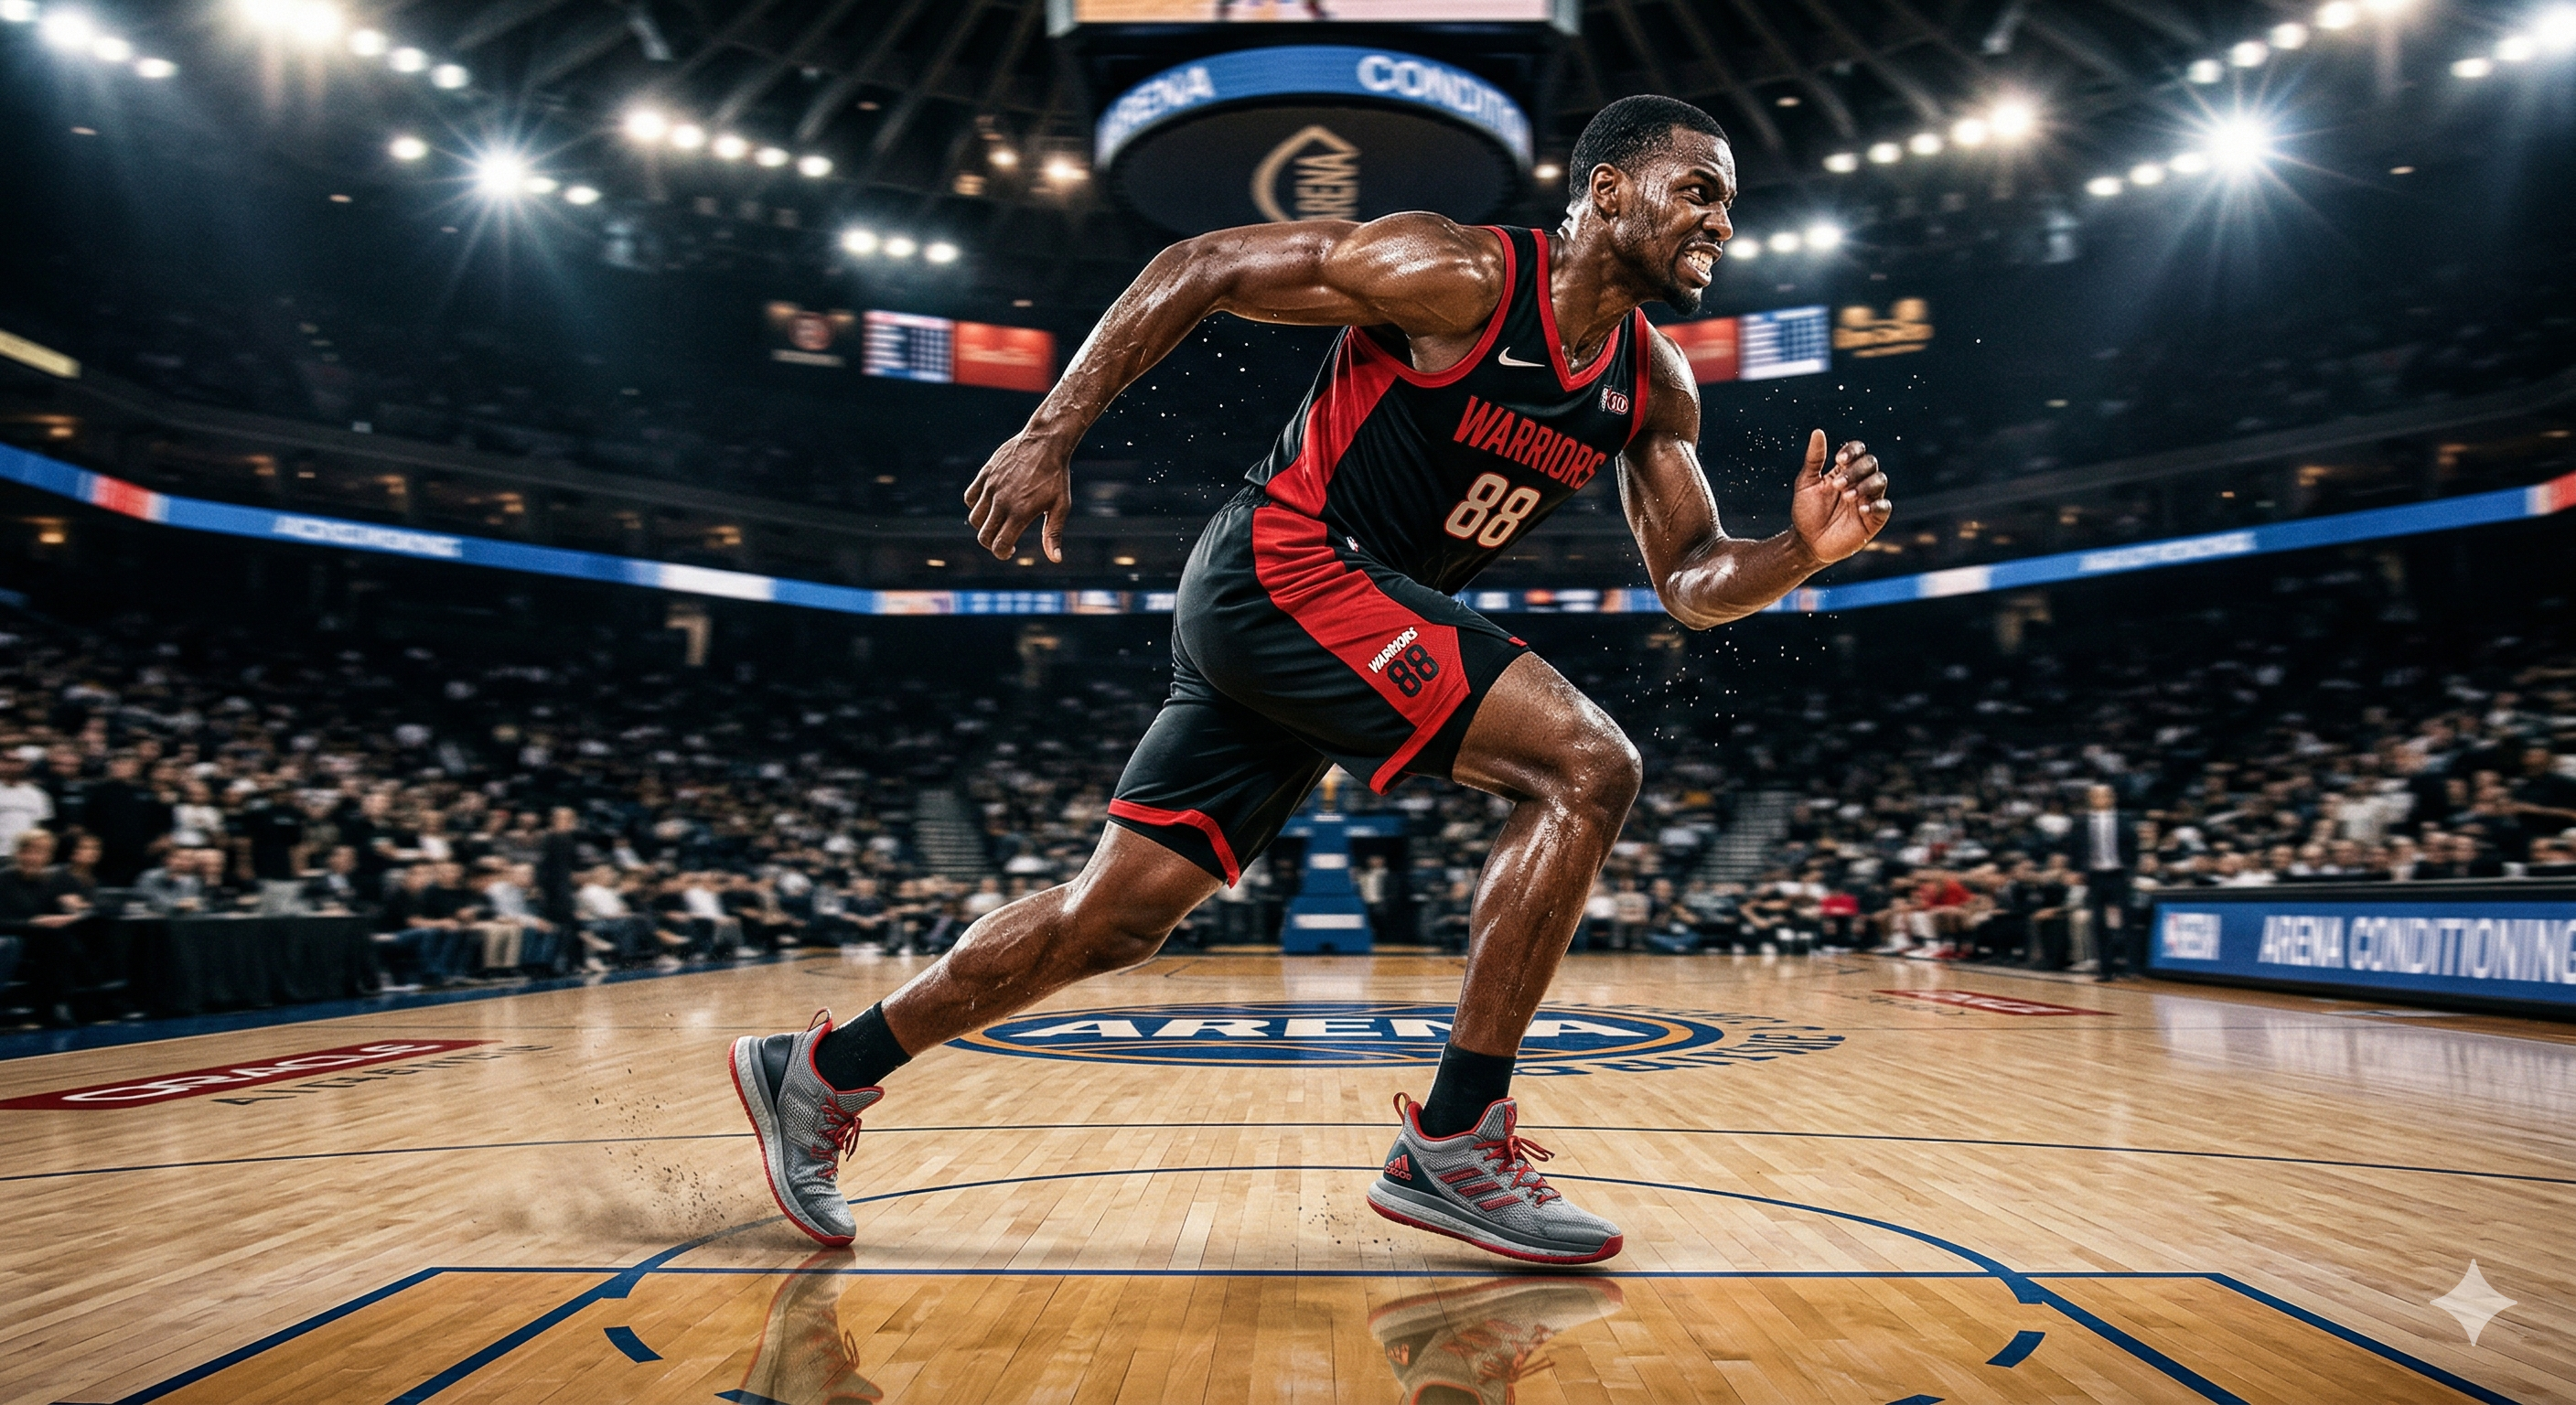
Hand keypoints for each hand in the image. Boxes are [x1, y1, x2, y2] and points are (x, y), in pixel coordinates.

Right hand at [963, 430, 1073, 562]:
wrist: (1046, 442)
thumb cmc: (1056, 476)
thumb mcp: (1060, 506)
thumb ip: (1053, 534)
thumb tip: (1055, 559)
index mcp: (1020, 512)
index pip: (999, 545)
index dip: (1002, 553)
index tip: (1011, 550)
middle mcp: (1002, 501)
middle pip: (983, 535)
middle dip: (992, 543)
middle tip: (1004, 538)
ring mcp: (991, 487)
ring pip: (974, 518)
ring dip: (983, 525)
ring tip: (998, 520)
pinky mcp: (985, 474)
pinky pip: (970, 497)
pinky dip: (975, 505)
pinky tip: (990, 503)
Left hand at [1788, 430, 1891, 565]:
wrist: (1807, 542)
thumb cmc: (1806, 512)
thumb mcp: (1806, 483)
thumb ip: (1814, 458)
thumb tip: (1818, 432)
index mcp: (1844, 471)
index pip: (1858, 451)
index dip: (1852, 451)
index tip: (1838, 459)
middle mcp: (1859, 482)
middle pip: (1870, 463)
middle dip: (1855, 470)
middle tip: (1837, 486)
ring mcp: (1868, 499)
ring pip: (1880, 480)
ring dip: (1865, 485)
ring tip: (1847, 496)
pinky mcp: (1874, 519)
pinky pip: (1885, 506)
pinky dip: (1876, 504)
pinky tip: (1862, 508)